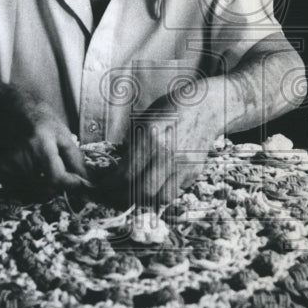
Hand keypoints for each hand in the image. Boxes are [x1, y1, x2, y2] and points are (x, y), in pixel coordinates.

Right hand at [0, 87, 88, 192]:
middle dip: (56, 183)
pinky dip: (26, 180)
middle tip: (57, 169)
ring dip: (40, 182)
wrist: (11, 108)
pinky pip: (18, 186)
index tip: (77, 183)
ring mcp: (7, 163)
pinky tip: (26, 164)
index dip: (69, 184)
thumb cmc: (41, 119)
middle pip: (44, 187)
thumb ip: (75, 159)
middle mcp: (21, 155)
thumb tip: (87, 182)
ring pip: (31, 189)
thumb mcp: (63, 134)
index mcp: (40, 144)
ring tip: (38, 162)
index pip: (55, 178)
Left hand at [105, 94, 220, 206]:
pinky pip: (175, 193)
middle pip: (143, 192)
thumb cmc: (169, 110)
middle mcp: (167, 154)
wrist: (204, 106)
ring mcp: (183, 165)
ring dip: (144, 200)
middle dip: (124, 197)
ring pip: (161, 198)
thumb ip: (130, 144)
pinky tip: (153, 189)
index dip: (111, 186)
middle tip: (114, 195)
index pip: (126, 175)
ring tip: (133, 195)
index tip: (103, 186)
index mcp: (150, 138)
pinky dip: (161, 195)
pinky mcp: (194, 171)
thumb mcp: (142, 120)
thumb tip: (115, 169)